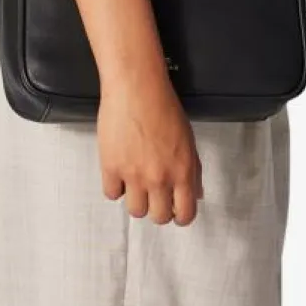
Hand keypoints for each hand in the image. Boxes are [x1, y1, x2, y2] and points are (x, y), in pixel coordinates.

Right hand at [97, 69, 203, 225]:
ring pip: (135, 211)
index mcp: (183, 172)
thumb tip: (195, 194)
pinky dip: (115, 186)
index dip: (180, 216)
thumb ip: (193, 170)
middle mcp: (159, 178)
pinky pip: (111, 194)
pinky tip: (119, 171)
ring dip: (136, 200)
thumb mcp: (188, 139)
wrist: (136, 87)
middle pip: (159, 218)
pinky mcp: (111, 167)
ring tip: (135, 182)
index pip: (185, 214)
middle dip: (158, 209)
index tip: (174, 209)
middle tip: (154, 194)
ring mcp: (133, 175)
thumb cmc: (163, 106)